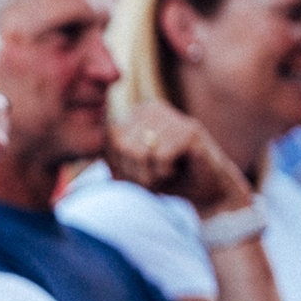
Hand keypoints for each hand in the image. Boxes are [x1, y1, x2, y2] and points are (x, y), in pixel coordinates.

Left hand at [106, 103, 252, 218]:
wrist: (207, 192)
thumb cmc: (168, 180)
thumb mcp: (132, 169)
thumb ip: (112, 158)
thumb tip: (93, 150)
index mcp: (136, 113)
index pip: (109, 138)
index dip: (120, 165)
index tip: (139, 172)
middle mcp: (153, 108)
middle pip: (121, 145)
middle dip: (135, 171)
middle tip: (155, 175)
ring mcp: (173, 116)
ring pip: (139, 152)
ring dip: (151, 174)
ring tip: (168, 171)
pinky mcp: (190, 130)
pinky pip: (160, 156)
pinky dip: (165, 172)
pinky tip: (179, 168)